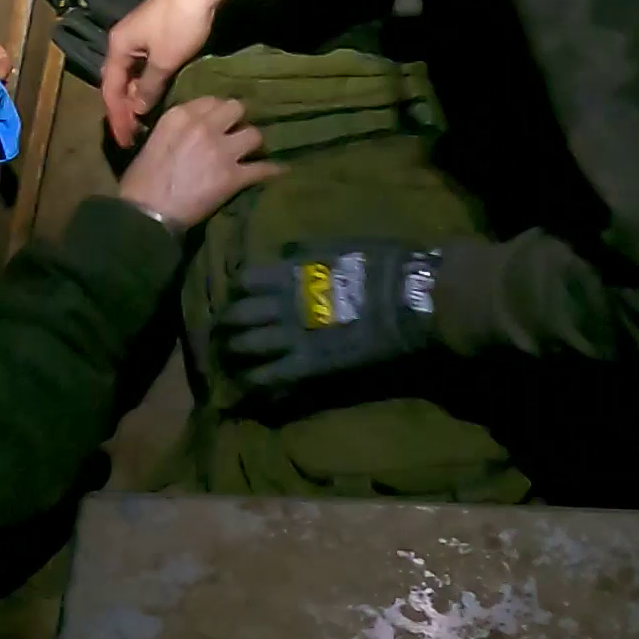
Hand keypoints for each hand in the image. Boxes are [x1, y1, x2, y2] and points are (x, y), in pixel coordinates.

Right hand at [104, 0, 241, 148]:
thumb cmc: (180, 23)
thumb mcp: (164, 61)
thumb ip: (149, 88)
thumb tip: (138, 110)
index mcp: (117, 46)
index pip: (110, 89)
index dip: (117, 117)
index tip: (125, 140)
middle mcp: (123, 40)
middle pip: (117, 81)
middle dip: (124, 109)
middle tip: (133, 134)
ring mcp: (139, 35)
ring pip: (132, 74)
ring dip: (136, 97)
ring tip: (144, 120)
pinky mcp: (156, 32)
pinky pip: (144, 65)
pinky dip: (146, 83)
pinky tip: (156, 95)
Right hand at [115, 95, 279, 228]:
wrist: (146, 212)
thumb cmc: (141, 181)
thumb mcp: (154, 140)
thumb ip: (176, 129)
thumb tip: (190, 131)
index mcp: (181, 115)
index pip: (212, 100)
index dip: (219, 113)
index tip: (220, 123)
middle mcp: (204, 126)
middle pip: (238, 109)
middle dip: (239, 121)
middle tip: (237, 134)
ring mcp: (221, 150)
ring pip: (255, 134)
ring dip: (254, 145)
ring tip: (252, 153)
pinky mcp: (233, 176)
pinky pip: (263, 168)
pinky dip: (272, 170)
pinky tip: (279, 170)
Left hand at [216, 245, 447, 394]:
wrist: (413, 301)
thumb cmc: (387, 266)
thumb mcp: (342, 245)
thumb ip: (307, 251)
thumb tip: (284, 252)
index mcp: (290, 272)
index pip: (244, 281)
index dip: (238, 292)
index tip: (241, 299)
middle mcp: (282, 304)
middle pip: (235, 317)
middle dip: (225, 328)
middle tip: (224, 338)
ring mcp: (293, 337)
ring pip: (244, 350)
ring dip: (233, 359)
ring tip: (232, 368)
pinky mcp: (309, 366)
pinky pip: (268, 379)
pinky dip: (255, 386)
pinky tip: (250, 394)